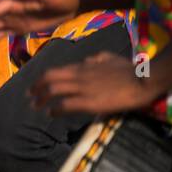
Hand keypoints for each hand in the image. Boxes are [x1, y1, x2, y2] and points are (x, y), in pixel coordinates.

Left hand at [31, 52, 157, 115]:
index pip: (55, 71)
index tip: (35, 86)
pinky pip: (66, 105)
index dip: (42, 79)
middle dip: (36, 88)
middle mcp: (77, 76)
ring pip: (53, 91)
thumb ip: (95, 59)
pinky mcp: (89, 102)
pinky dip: (55, 109)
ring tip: (36, 106)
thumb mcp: (109, 57)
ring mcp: (82, 89)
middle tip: (29, 96)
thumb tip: (87, 60)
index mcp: (82, 66)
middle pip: (48, 79)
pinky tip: (51, 113)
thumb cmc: (128, 69)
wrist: (142, 80)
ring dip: (41, 99)